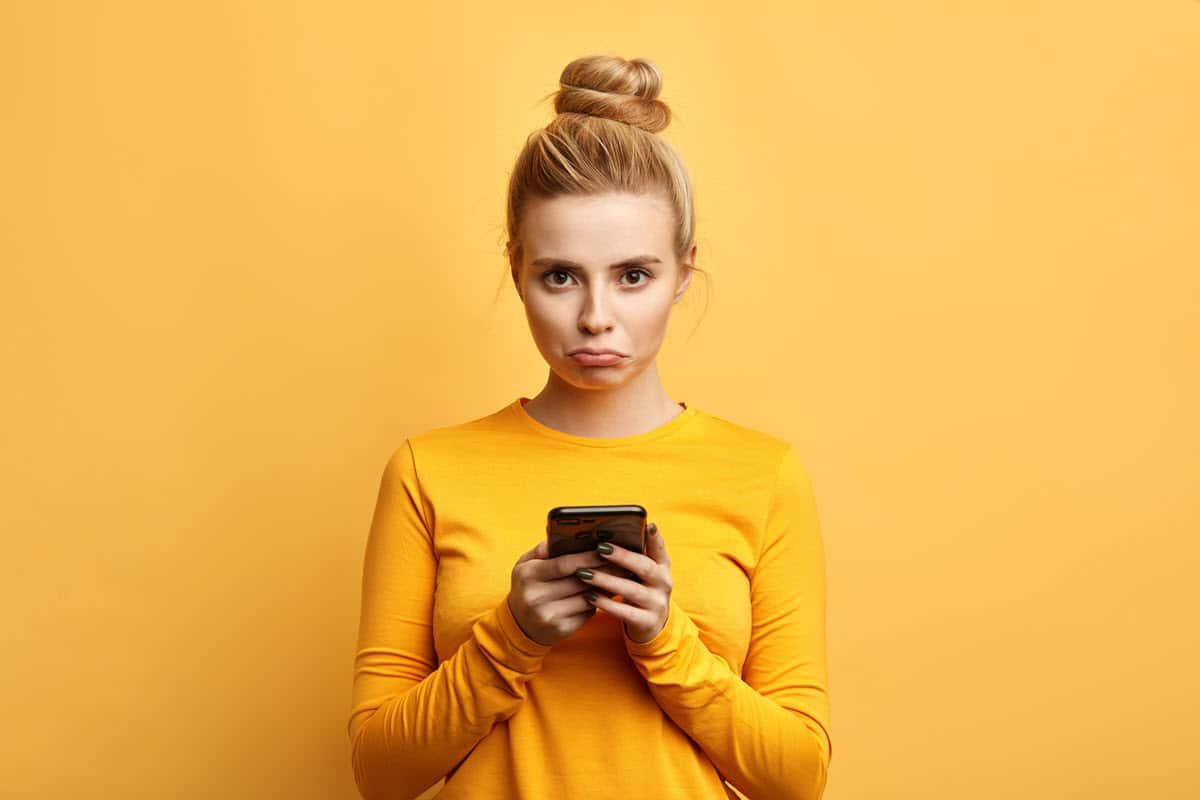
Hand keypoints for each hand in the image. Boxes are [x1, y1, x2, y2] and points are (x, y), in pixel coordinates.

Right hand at [507, 539, 626, 645]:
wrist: (519, 625)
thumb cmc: (527, 587)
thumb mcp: (524, 565)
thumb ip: (541, 549)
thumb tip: (564, 538)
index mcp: (528, 575)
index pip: (563, 564)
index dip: (587, 557)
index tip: (606, 549)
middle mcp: (536, 597)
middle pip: (578, 581)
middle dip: (603, 570)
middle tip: (623, 561)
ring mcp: (549, 615)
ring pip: (586, 597)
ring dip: (606, 586)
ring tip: (622, 575)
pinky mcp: (561, 629)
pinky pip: (587, 612)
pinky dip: (600, 601)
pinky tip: (610, 592)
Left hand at [576, 521, 672, 642]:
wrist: (652, 625)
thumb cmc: (640, 589)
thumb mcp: (642, 573)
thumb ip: (633, 555)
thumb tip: (606, 536)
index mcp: (662, 566)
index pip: (659, 548)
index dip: (655, 537)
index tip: (646, 524)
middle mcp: (664, 583)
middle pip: (644, 567)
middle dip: (622, 557)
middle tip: (600, 549)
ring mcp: (657, 603)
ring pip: (632, 590)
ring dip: (607, 581)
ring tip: (585, 574)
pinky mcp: (647, 621)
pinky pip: (626, 612)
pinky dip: (607, 604)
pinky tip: (590, 597)